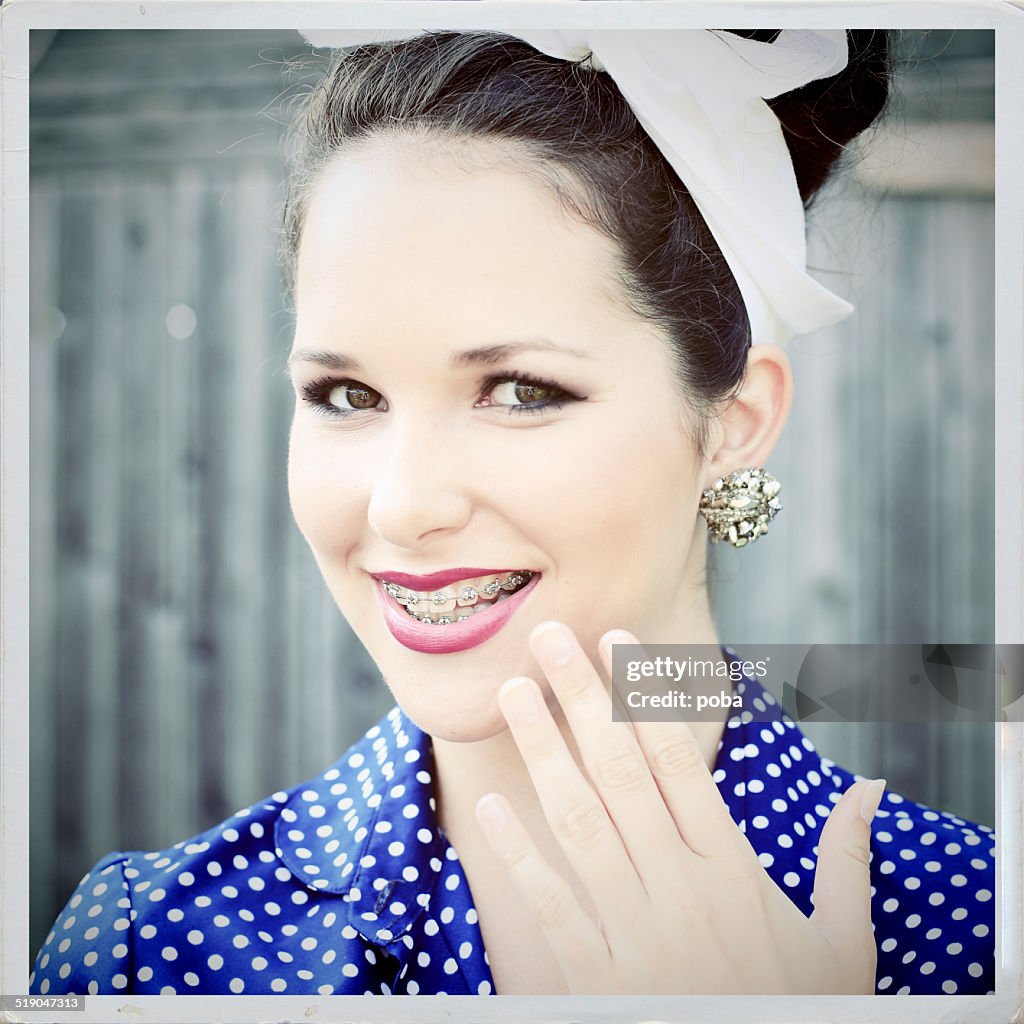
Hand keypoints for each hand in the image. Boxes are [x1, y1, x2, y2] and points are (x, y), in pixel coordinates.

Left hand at [474, 622, 882, 993]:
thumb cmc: (798, 1017)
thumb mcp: (843, 944)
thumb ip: (847, 860)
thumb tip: (872, 788)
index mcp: (733, 871)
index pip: (680, 760)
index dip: (642, 696)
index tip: (617, 641)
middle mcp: (680, 889)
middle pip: (621, 773)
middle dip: (581, 698)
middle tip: (548, 637)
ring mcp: (636, 934)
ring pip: (581, 823)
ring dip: (543, 752)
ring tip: (512, 695)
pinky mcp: (598, 982)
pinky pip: (552, 907)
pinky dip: (518, 856)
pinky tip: (491, 807)